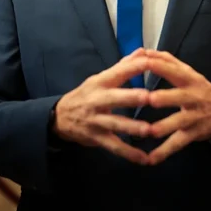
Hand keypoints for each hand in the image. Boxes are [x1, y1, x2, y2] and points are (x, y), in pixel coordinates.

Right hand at [53, 49, 152, 164]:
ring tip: (149, 131)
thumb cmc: (87, 94)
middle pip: (114, 98)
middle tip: (150, 97)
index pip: (118, 72)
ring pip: (115, 124)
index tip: (151, 62)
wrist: (60, 117)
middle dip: (131, 97)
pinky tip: (144, 159)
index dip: (133, 67)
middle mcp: (97, 100)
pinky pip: (114, 146)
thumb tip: (143, 51)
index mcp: (100, 82)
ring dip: (132, 127)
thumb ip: (123, 66)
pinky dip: (129, 154)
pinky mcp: (96, 138)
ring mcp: (96, 120)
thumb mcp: (101, 78)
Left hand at [145, 50, 210, 165]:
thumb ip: (167, 61)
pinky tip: (151, 159)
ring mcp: (195, 116)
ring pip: (180, 121)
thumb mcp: (188, 72)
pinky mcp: (194, 133)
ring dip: (165, 126)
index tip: (143, 63)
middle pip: (180, 96)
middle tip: (149, 99)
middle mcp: (194, 96)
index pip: (174, 69)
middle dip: (166, 97)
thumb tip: (145, 51)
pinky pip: (179, 143)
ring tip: (150, 131)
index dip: (159, 66)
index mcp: (190, 78)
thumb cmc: (198, 88)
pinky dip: (165, 151)